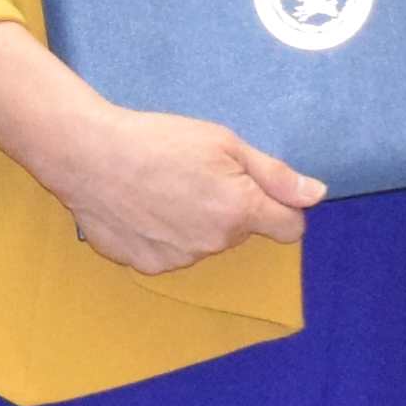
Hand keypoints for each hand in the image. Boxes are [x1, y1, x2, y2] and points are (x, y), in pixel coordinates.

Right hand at [23, 96, 325, 276]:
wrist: (88, 156)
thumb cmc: (157, 140)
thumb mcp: (224, 143)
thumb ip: (274, 174)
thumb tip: (316, 195)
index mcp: (239, 212)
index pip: (289, 228)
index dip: (280, 206)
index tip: (257, 188)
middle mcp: (214, 244)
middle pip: (241, 231)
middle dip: (230, 208)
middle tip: (196, 174)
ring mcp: (180, 259)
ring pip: (206, 242)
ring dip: (196, 221)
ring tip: (163, 188)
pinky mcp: (148, 266)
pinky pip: (172, 252)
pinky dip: (164, 234)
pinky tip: (143, 207)